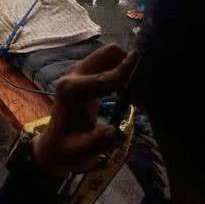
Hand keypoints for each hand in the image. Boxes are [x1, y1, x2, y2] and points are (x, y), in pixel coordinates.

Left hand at [31, 44, 135, 176]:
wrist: (54, 145)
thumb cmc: (68, 149)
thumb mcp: (82, 152)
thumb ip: (99, 141)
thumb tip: (116, 132)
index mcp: (72, 90)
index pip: (105, 76)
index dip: (128, 74)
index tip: (150, 76)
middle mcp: (74, 73)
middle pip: (109, 53)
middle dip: (131, 67)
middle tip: (144, 95)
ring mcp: (79, 70)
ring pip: (111, 54)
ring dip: (129, 69)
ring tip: (139, 98)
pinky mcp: (85, 73)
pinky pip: (109, 62)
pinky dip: (123, 72)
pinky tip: (130, 94)